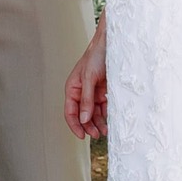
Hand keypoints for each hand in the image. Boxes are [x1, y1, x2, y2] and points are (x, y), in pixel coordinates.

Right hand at [65, 21, 106, 138]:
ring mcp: (93, 93)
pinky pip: (104, 108)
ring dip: (98, 123)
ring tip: (105, 130)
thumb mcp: (89, 78)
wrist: (111, 44)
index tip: (82, 136)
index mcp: (72, 89)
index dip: (75, 125)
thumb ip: (86, 99)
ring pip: (93, 114)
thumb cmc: (96, 56)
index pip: (70, 112)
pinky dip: (106, 115)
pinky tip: (110, 120)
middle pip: (82, 115)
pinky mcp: (104, 92)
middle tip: (97, 135)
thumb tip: (83, 119)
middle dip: (88, 126)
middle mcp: (82, 93)